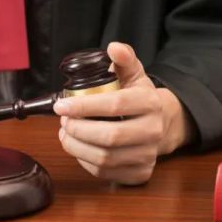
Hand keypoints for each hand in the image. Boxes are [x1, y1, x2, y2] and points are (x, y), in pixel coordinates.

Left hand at [53, 42, 194, 184]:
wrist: (161, 125)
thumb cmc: (139, 98)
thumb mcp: (134, 74)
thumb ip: (124, 59)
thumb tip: (113, 47)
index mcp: (150, 104)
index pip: (115, 105)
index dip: (84, 106)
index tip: (61, 106)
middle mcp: (153, 131)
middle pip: (110, 136)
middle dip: (78, 129)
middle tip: (64, 122)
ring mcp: (148, 155)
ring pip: (104, 158)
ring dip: (77, 147)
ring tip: (66, 134)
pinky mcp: (139, 173)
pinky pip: (104, 173)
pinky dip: (84, 161)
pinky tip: (77, 147)